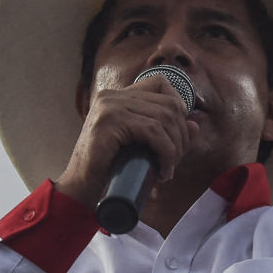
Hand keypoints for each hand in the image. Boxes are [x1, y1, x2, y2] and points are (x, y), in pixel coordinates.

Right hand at [55, 75, 201, 208]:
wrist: (78, 189)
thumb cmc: (108, 169)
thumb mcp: (139, 146)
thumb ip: (164, 133)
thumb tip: (194, 124)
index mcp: (117, 95)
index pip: (160, 82)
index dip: (180, 103)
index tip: (183, 132)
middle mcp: (112, 96)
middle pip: (168, 103)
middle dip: (181, 134)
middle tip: (176, 160)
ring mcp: (109, 107)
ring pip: (163, 118)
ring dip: (175, 148)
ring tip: (169, 169)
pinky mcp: (109, 123)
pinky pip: (152, 131)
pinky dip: (166, 152)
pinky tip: (164, 170)